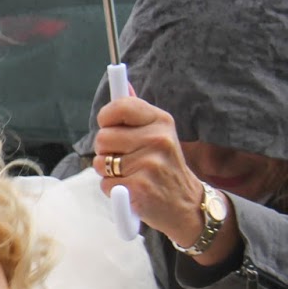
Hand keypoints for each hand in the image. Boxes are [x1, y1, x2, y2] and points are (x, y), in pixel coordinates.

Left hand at [92, 95, 205, 245]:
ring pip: (101, 163)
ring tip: (131, 175)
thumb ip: (136, 112)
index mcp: (161, 121)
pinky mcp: (140, 188)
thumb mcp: (158, 133)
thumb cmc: (164, 166)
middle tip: (125, 159)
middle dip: (106, 151)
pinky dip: (113, 190)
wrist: (186, 204)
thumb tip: (122, 84)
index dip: (106, 119)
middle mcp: (158, 140)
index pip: (119, 107)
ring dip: (109, 172)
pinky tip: (131, 190)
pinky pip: (106, 184)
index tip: (111, 127)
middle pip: (102, 138)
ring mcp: (150, 164)